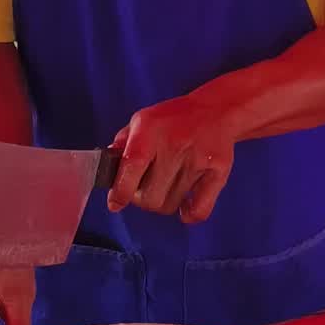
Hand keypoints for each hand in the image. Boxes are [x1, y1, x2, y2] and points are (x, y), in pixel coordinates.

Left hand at [107, 94, 234, 222]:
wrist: (215, 110)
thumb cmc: (173, 119)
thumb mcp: (140, 121)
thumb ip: (121, 145)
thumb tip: (106, 170)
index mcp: (149, 132)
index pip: (130, 170)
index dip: (120, 193)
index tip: (116, 202)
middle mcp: (173, 146)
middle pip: (150, 198)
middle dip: (142, 199)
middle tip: (145, 189)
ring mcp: (198, 161)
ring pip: (171, 205)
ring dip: (164, 203)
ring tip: (165, 189)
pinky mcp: (218, 172)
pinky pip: (200, 210)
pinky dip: (189, 214)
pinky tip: (185, 204)